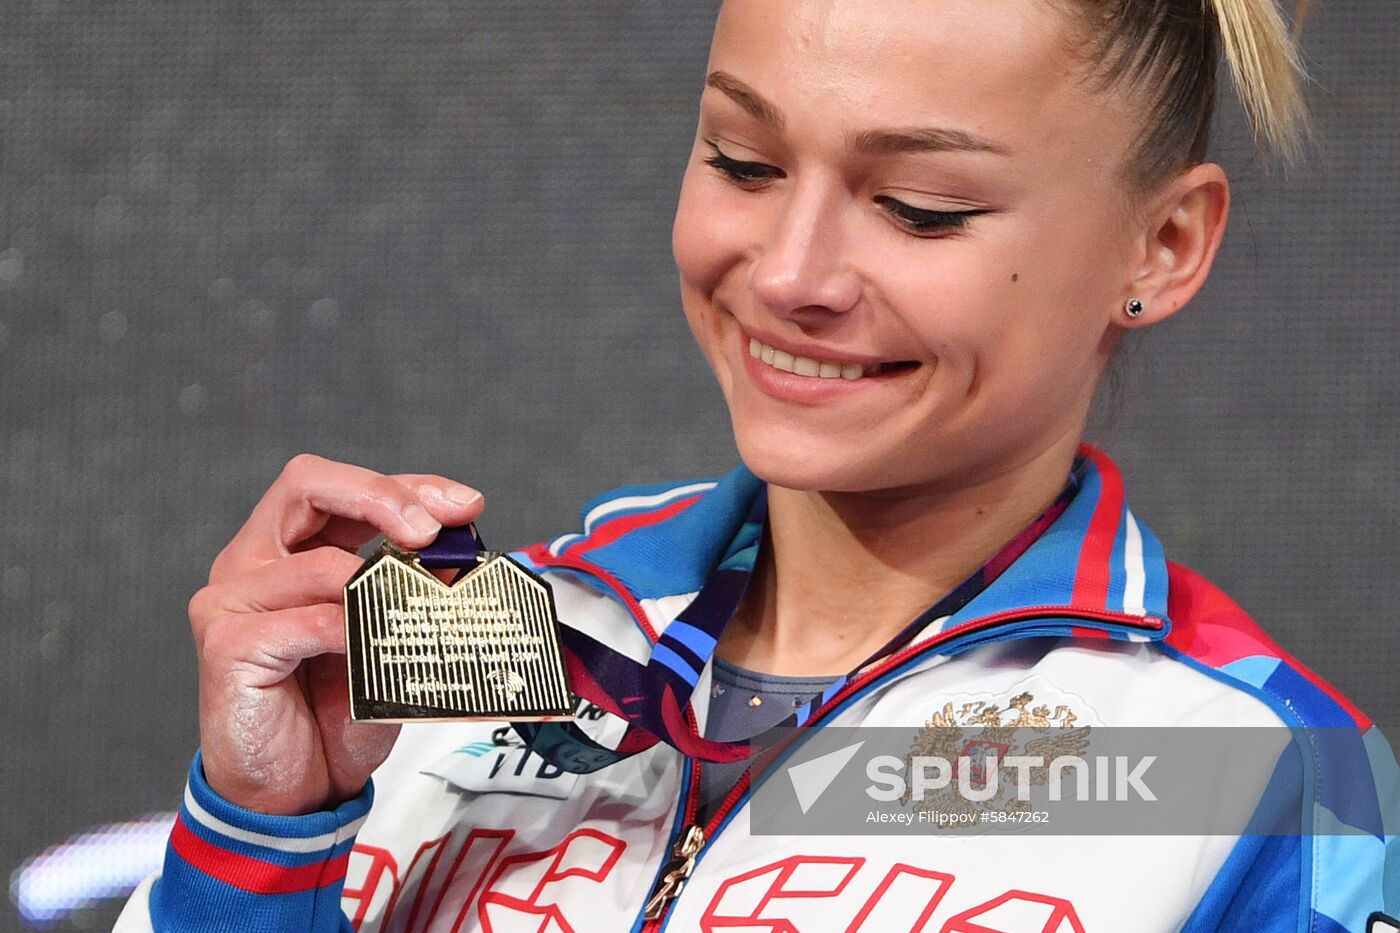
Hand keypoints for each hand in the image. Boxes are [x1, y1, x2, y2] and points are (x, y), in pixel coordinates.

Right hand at [189, 454, 484, 814]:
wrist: (293, 794)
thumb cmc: (331, 714)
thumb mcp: (386, 641)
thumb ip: (408, 596)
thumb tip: (464, 565)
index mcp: (286, 549)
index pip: (339, 487)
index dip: (404, 485)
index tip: (463, 505)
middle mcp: (251, 563)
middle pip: (307, 485)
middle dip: (381, 496)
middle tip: (430, 530)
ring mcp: (230, 601)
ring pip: (318, 564)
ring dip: (382, 588)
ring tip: (423, 615)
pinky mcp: (227, 647)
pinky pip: (305, 623)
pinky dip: (351, 634)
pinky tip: (373, 653)